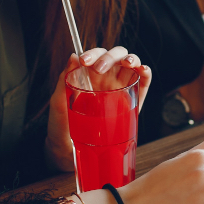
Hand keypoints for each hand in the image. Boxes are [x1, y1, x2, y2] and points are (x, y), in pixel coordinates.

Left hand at [45, 47, 151, 170]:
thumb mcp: (58, 101)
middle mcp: (107, 79)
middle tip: (99, 68)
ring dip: (132, 59)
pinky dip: (146, 72)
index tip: (84, 61)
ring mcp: (121, 88)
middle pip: (116, 56)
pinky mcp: (134, 101)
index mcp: (90, 76)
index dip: (94, 53)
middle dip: (110, 57)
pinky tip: (142, 69)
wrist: (68, 149)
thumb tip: (73, 55)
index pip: (97, 55)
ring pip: (131, 65)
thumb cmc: (61, 125)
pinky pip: (143, 82)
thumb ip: (64, 79)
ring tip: (127, 63)